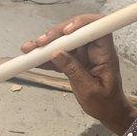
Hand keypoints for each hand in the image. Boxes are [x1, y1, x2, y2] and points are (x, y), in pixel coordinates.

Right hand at [21, 14, 136, 135]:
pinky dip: (46, 57)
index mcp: (105, 53)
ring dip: (46, 45)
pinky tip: (33, 60)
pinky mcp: (75, 60)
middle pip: (75, 32)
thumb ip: (74, 70)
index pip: (97, 28)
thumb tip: (56, 53)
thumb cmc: (105, 103)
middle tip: (39, 43)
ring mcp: (84, 54)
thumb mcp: (89, 90)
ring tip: (29, 49)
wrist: (108, 111)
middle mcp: (94, 49)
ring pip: (64, 42)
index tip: (65, 31)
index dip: (82, 24)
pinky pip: (59, 54)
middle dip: (56, 34)